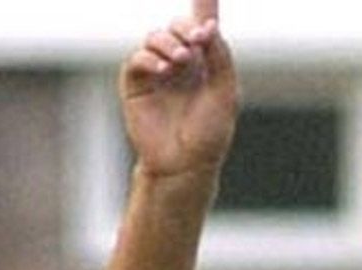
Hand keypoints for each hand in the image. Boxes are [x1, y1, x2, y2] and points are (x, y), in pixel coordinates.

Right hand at [119, 0, 237, 177]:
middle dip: (187, 27)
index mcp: (206, 63)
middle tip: (197, 40)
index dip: (203, 4)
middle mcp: (181, 63)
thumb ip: (220, 57)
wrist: (186, 162)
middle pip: (178, 26)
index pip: (203, 26)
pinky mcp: (136, 84)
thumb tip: (208, 26)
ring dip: (169, 42)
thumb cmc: (210, 132)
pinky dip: (150, 58)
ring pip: (156, 37)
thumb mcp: (225, 92)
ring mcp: (158, 72)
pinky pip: (138, 58)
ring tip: (182, 60)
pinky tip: (164, 70)